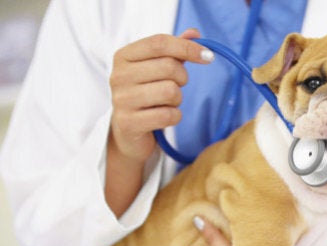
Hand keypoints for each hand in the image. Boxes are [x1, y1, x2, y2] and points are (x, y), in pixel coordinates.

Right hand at [108, 28, 212, 163]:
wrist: (128, 130)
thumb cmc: (147, 92)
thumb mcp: (158, 67)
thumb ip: (175, 49)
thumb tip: (194, 33)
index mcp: (124, 56)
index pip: (160, 42)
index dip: (187, 47)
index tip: (208, 56)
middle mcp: (118, 75)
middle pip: (169, 67)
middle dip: (182, 78)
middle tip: (176, 86)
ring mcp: (121, 100)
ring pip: (171, 91)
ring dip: (177, 99)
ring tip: (166, 102)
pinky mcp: (129, 123)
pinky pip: (168, 115)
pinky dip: (174, 116)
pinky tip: (164, 117)